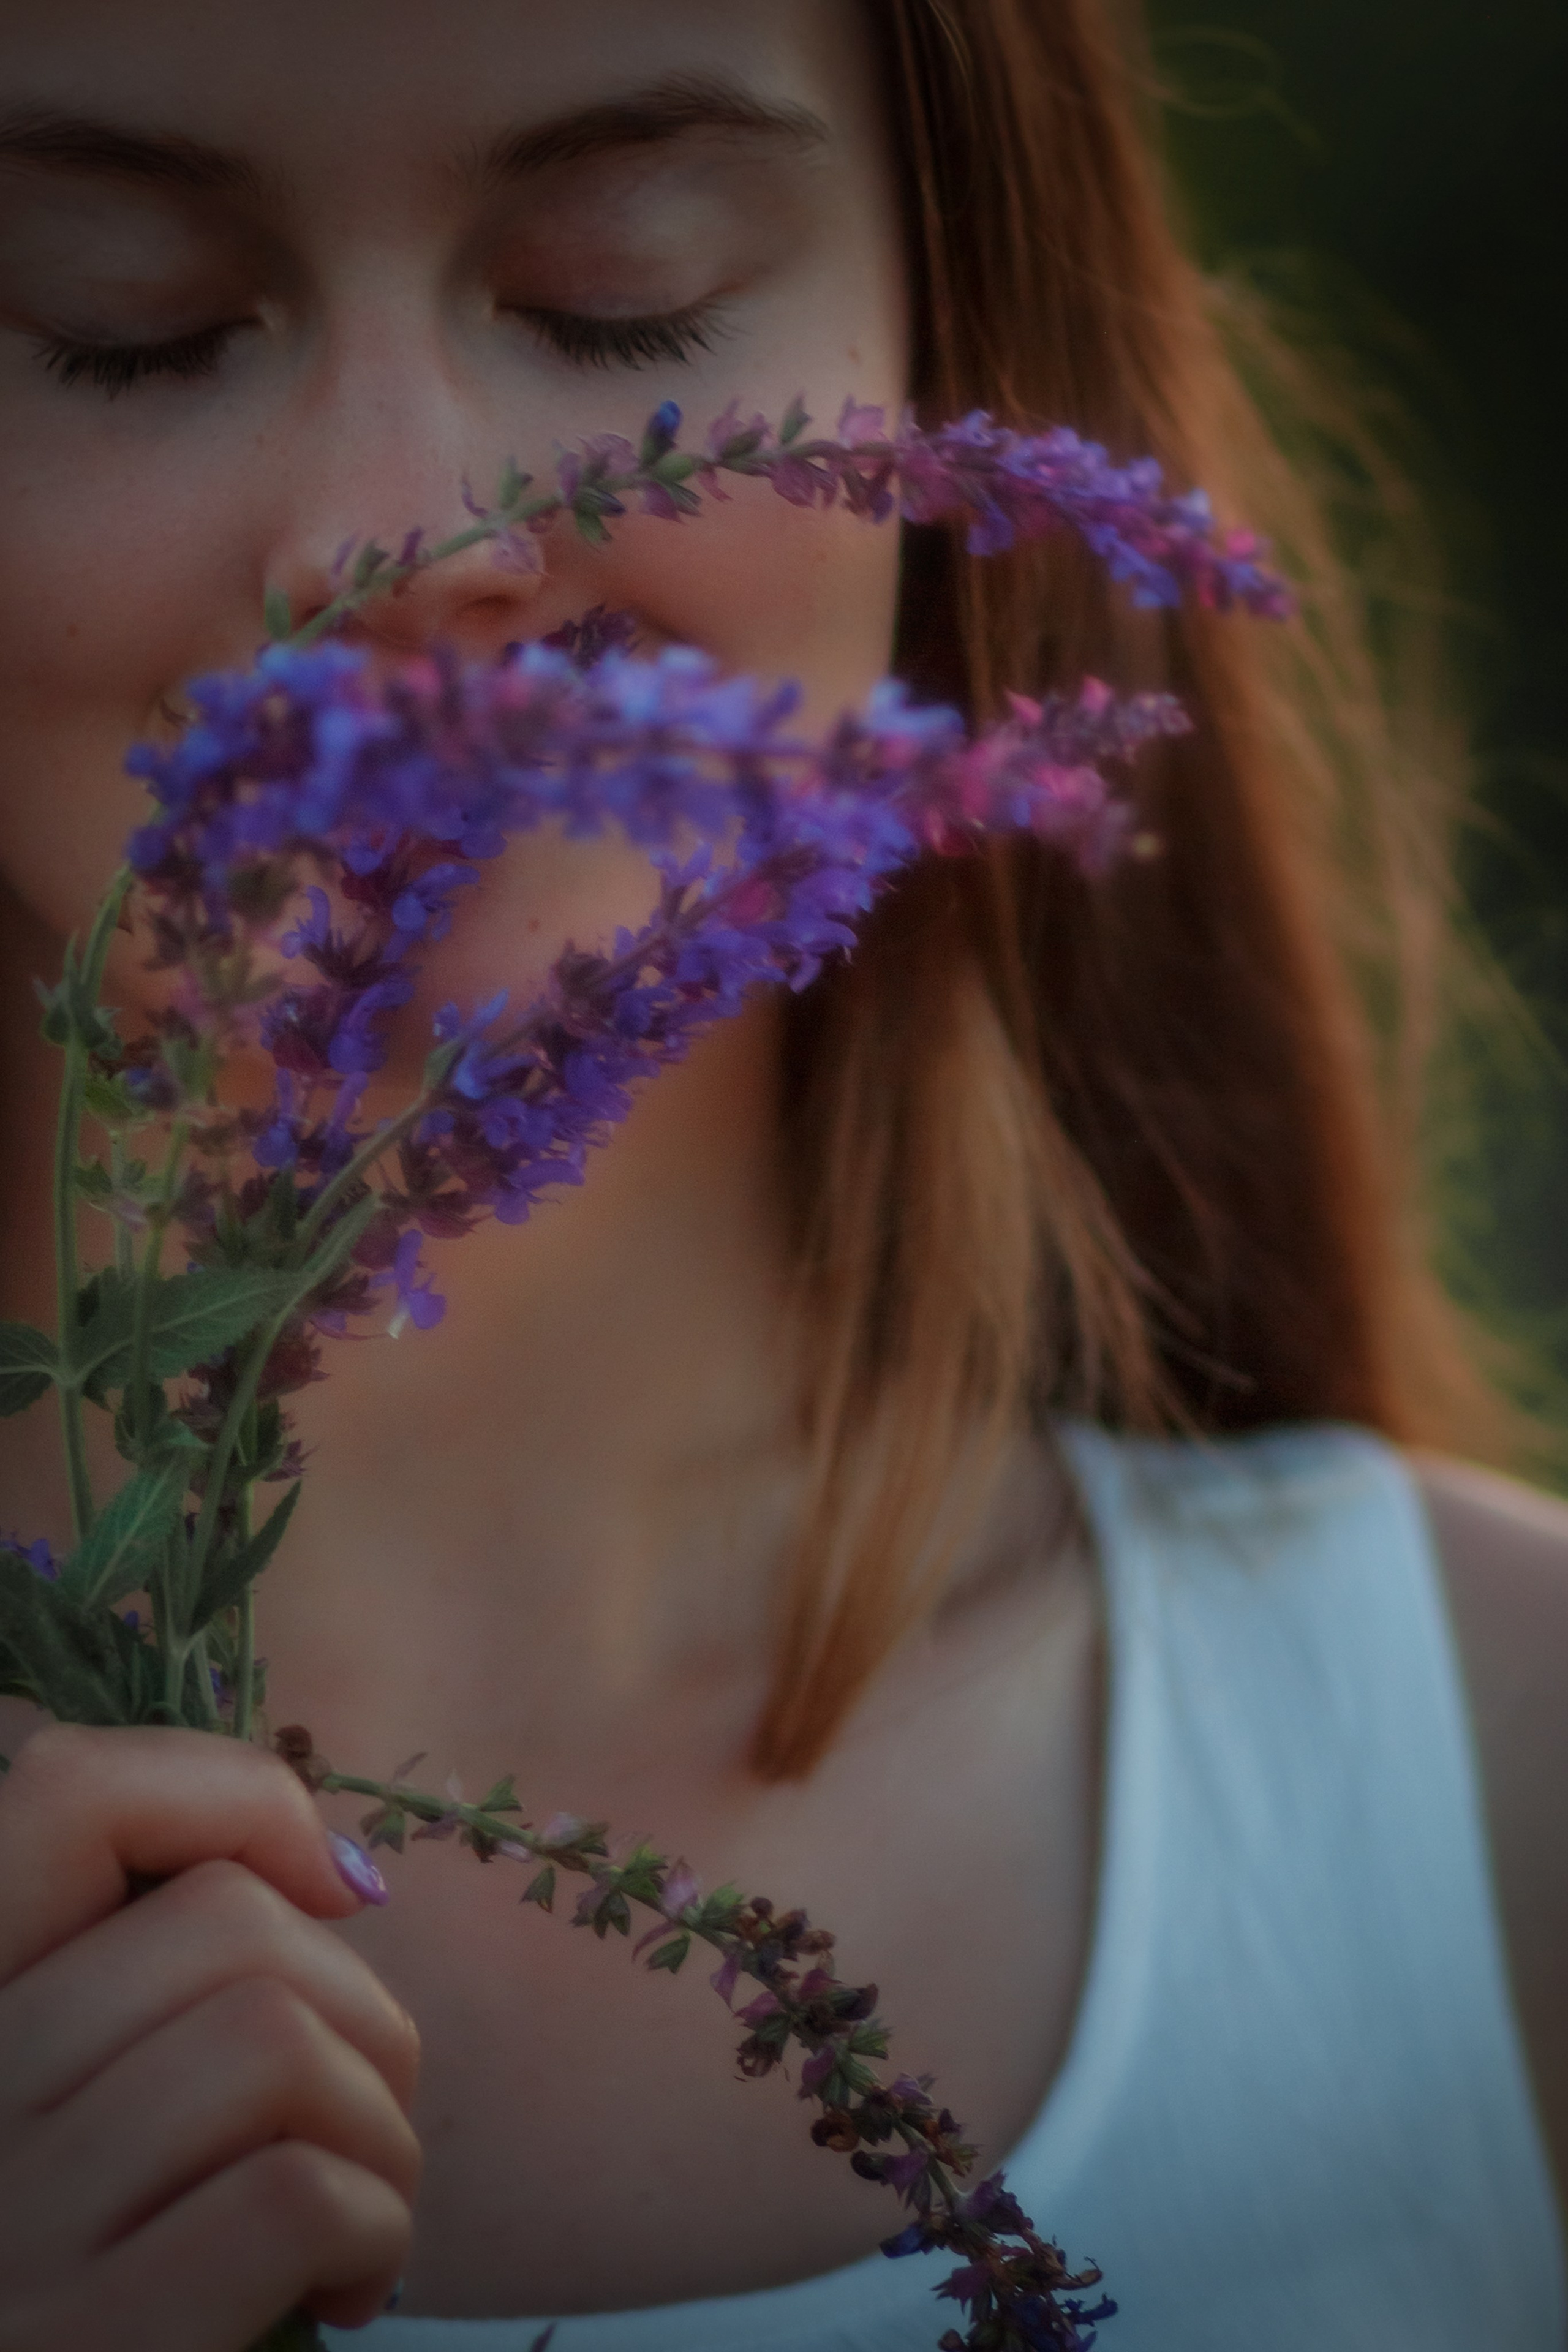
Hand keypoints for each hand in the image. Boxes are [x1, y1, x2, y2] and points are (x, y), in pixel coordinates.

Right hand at [0, 1723, 420, 2351]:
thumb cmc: (125, 2256)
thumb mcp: (110, 2091)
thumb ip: (173, 1977)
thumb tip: (339, 1879)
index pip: (67, 1793)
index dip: (237, 1796)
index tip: (332, 1888)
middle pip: (226, 1920)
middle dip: (361, 2006)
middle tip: (363, 2116)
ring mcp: (9, 2227)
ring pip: (276, 2043)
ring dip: (378, 2128)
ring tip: (363, 2205)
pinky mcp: (85, 2344)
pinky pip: (291, 2196)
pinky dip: (372, 2226)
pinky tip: (348, 2282)